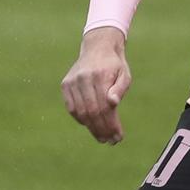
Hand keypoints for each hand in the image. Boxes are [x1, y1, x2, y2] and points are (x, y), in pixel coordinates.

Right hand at [62, 26, 131, 143]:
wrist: (98, 47)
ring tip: (102, 138)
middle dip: (102, 130)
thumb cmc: (114, 65)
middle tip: (110, 141)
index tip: (118, 137)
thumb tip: (113, 103)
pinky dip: (80, 119)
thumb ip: (120, 88)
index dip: (111, 125)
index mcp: (100, 76)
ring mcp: (72, 81)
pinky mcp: (65, 84)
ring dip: (91, 128)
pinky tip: (90, 126)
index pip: (104, 107)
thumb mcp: (124, 74)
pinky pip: (71, 108)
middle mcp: (83, 78)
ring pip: (80, 112)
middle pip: (91, 112)